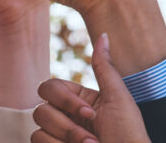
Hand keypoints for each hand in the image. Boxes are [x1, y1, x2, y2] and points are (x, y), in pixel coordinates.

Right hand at [31, 34, 149, 142]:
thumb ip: (104, 67)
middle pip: (41, 106)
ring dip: (66, 138)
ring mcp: (57, 136)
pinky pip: (36, 140)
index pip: (51, 87)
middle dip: (67, 124)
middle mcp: (66, 118)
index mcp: (80, 102)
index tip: (91, 114)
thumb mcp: (119, 100)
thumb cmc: (129, 137)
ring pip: (38, 125)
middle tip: (92, 138)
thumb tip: (103, 34)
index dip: (66, 99)